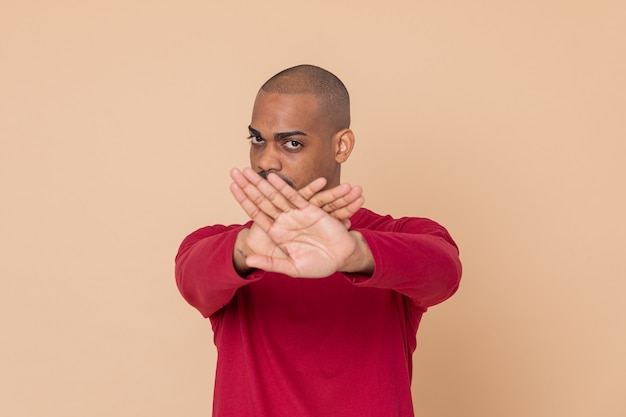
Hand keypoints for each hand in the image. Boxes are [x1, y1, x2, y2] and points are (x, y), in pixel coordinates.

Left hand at [230, 168, 370, 277]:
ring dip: (261, 182)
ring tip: (248, 170)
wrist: (342, 258)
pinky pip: (295, 196)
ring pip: (275, 195)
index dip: (243, 200)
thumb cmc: (318, 265)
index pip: (256, 213)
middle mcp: (284, 221)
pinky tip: (272, 177)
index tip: (232, 187)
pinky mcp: (310, 210)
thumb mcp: (292, 267)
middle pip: (261, 200)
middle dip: (248, 186)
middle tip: (234, 171)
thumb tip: (248, 261)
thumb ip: (271, 263)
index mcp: (277, 234)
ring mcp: (295, 214)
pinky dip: (284, 187)